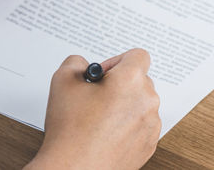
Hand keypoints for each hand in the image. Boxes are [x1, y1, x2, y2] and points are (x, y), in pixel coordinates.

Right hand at [25, 49, 160, 169]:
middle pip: (139, 80)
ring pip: (141, 103)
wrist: (74, 169)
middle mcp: (147, 100)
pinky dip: (127, 124)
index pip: (138, 55)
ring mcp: (151, 125)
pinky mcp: (149, 144)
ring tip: (99, 117)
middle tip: (97, 96)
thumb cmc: (71, 130)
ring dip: (124, 104)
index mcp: (130, 80)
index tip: (104, 74)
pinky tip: (106, 132)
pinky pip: (142, 124)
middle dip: (119, 83)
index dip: (117, 60)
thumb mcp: (63, 81)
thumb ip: (76, 62)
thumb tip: (83, 65)